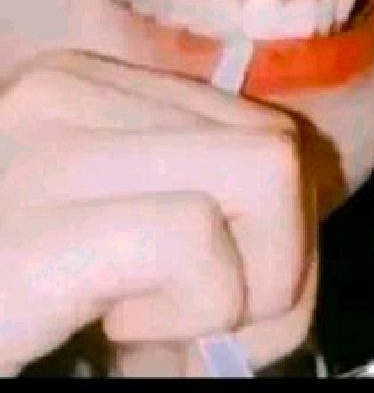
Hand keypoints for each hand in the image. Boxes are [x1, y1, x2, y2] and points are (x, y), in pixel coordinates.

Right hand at [0, 50, 339, 375]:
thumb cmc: (14, 292)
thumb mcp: (107, 232)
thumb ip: (192, 208)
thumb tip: (293, 241)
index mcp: (89, 91)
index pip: (263, 127)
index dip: (288, 226)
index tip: (247, 302)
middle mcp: (66, 91)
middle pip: (281, 146)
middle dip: (287, 258)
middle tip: (222, 334)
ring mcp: (42, 141)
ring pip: (267, 171)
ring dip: (253, 286)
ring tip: (166, 334)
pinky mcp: (26, 217)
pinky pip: (192, 239)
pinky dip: (198, 310)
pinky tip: (115, 333)